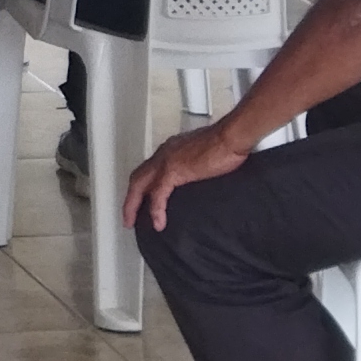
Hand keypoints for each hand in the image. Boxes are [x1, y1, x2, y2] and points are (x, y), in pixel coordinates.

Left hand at [127, 119, 252, 231]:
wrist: (232, 138)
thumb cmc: (226, 145)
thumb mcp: (204, 158)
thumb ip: (194, 167)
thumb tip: (196, 179)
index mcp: (170, 150)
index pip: (148, 170)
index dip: (141, 186)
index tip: (139, 201)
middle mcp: (164, 153)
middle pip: (137, 178)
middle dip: (130, 199)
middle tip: (128, 217)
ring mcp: (166, 161)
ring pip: (140, 185)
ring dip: (133, 205)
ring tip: (132, 222)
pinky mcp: (174, 170)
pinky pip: (158, 194)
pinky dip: (156, 210)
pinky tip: (158, 223)